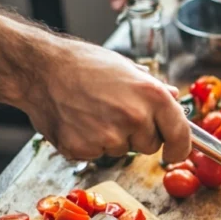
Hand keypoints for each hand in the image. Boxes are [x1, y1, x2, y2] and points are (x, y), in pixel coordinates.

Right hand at [22, 39, 189, 163]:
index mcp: (152, 96)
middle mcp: (135, 118)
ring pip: (123, 150)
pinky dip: (89, 144)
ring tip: (92, 112)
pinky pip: (97, 155)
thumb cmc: (82, 65)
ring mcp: (109, 136)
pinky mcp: (85, 149)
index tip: (175, 152)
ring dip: (112, 138)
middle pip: (150, 145)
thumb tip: (173, 99)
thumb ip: (153, 88)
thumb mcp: (126, 68)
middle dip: (139, 135)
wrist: (40, 69)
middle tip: (115, 112)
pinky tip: (78, 121)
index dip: (180, 147)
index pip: (181, 135)